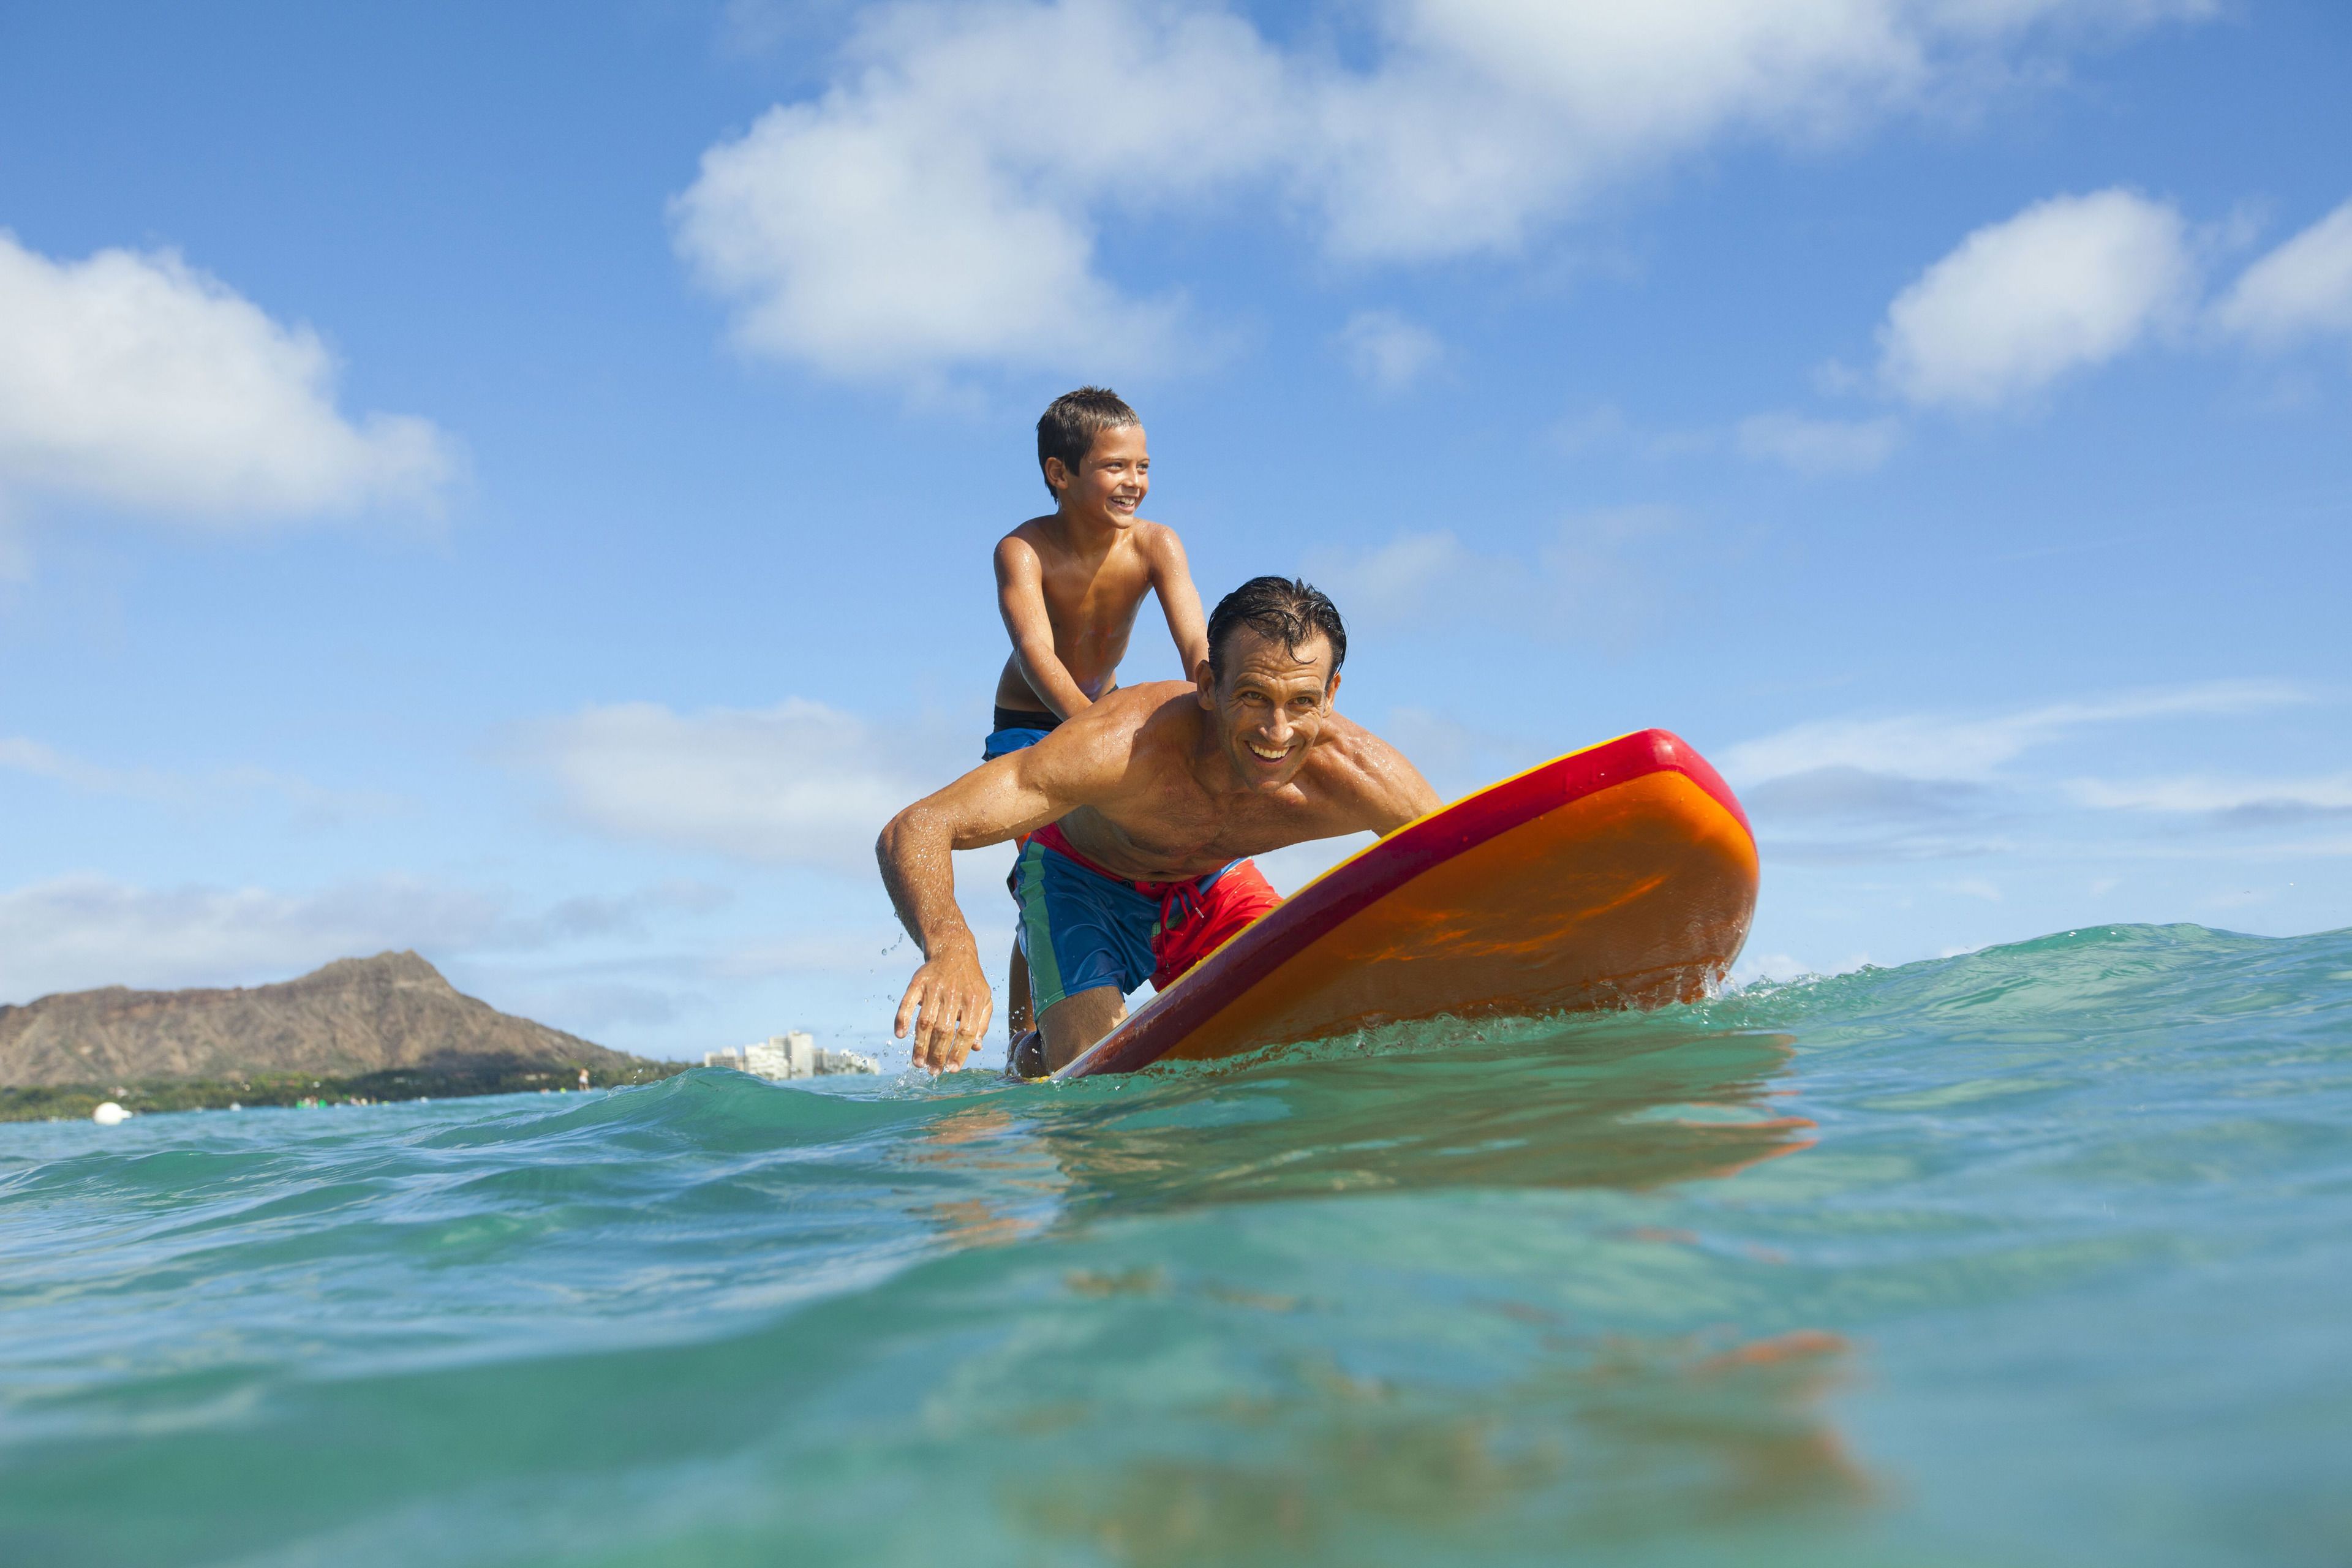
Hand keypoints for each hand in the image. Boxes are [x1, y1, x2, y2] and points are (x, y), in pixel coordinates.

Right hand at [893, 944, 993, 1071]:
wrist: (954, 951)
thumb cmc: (971, 983)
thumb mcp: (985, 999)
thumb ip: (981, 1023)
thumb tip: (975, 1047)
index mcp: (973, 1000)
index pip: (965, 1032)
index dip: (959, 1053)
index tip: (951, 1069)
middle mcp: (954, 994)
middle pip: (943, 1030)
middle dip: (937, 1054)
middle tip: (932, 1072)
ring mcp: (934, 988)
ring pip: (925, 1021)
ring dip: (920, 1044)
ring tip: (918, 1063)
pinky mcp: (918, 982)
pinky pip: (907, 1003)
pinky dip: (902, 1018)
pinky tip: (900, 1035)